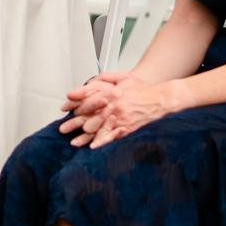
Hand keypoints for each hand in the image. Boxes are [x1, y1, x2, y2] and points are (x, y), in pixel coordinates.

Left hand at [59, 73, 174, 147]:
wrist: (162, 99)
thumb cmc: (142, 89)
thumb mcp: (123, 78)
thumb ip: (104, 79)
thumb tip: (87, 84)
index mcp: (111, 93)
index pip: (87, 100)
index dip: (74, 106)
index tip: (66, 110)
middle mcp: (113, 106)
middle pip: (89, 116)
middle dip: (74, 123)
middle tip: (63, 129)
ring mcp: (121, 118)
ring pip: (98, 128)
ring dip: (84, 136)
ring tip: (73, 142)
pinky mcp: (128, 128)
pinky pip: (112, 136)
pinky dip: (102, 142)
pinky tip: (93, 147)